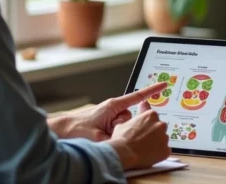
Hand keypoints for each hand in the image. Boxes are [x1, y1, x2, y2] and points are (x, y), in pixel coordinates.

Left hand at [49, 82, 167, 140]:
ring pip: (125, 125)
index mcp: (113, 106)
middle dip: (123, 127)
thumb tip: (125, 140)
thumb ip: (114, 137)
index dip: (151, 91)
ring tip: (100, 135)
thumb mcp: (98, 136)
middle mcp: (114, 109)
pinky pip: (119, 129)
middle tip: (108, 132)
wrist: (62, 130)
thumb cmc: (76, 129)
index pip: (137, 97)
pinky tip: (101, 136)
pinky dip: (114, 134)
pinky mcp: (108, 123)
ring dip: (116, 133)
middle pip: (131, 118)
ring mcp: (111, 116)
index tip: (164, 85)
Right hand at [108, 109, 169, 169]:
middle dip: (153, 132)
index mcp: (150, 115)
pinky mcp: (166, 150)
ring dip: (157, 142)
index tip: (145, 126)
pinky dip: (159, 153)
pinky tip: (150, 155)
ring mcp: (164, 138)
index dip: (147, 121)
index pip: (152, 115)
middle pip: (159, 127)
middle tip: (144, 139)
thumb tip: (136, 116)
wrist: (123, 154)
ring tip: (146, 149)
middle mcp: (160, 124)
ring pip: (163, 139)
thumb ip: (135, 118)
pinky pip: (164, 150)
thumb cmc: (121, 139)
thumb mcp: (124, 123)